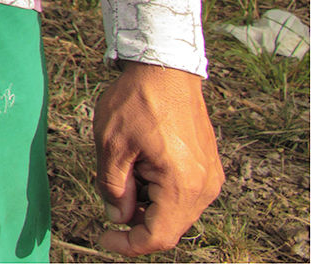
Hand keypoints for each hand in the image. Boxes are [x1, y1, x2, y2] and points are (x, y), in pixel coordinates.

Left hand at [92, 61, 222, 255]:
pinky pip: (184, 194)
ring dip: (148, 205)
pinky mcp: (209, 167)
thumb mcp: (111, 145)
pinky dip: (160, 192)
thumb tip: (117, 216)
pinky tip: (139, 169)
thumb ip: (113, 187)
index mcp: (182, 184)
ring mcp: (210, 177)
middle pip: (169, 227)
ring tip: (124, 173)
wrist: (166, 68)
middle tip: (109, 199)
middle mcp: (204, 186)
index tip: (104, 238)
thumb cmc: (137, 101)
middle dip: (137, 221)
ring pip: (176, 212)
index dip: (129, 245)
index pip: (158, 236)